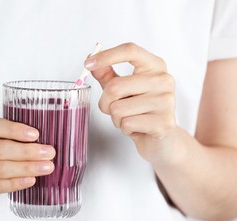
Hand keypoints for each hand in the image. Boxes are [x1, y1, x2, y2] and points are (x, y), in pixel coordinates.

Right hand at [0, 118, 55, 201]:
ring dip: (27, 167)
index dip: (15, 130)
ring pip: (1, 168)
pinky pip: (0, 185)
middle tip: (49, 152)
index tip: (35, 134)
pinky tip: (31, 180)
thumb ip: (8, 134)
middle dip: (28, 151)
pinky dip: (17, 182)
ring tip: (47, 167)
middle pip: (0, 149)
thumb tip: (41, 139)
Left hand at [85, 42, 175, 162]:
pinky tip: (136, 128)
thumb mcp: (123, 88)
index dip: (106, 56)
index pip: (130, 50)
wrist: (161, 138)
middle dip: (105, 102)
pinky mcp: (163, 123)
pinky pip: (126, 124)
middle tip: (114, 108)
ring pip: (117, 108)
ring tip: (129, 118)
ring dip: (115, 118)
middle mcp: (163, 80)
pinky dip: (124, 129)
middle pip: (115, 86)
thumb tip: (91, 58)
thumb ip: (107, 74)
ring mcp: (166, 101)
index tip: (87, 64)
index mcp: (155, 66)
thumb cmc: (139, 109)